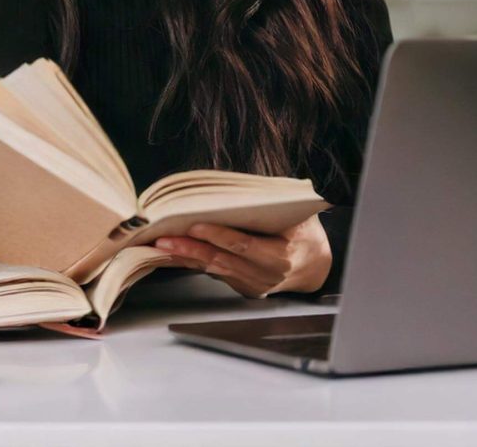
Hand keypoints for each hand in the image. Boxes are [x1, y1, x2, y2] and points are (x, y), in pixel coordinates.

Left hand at [152, 214, 331, 297]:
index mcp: (280, 257)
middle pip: (222, 260)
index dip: (219, 236)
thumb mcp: (296, 215)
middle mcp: (265, 276)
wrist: (314, 264)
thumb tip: (237, 187)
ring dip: (185, 257)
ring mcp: (253, 285)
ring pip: (214, 269)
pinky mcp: (242, 288)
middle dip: (190, 249)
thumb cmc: (303, 232)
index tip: (196, 225)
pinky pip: (213, 274)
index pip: (244, 246)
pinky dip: (192, 263)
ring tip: (161, 244)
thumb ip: (270, 206)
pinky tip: (173, 254)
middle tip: (164, 239)